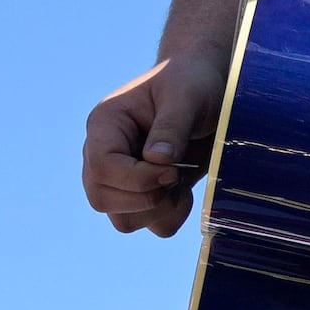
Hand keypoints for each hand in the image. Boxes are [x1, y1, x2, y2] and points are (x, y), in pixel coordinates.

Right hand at [83, 59, 215, 236]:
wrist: (209, 89)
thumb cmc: (193, 83)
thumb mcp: (187, 95)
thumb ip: (172, 125)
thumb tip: (158, 161)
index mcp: (105, 125)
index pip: (101, 167)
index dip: (136, 178)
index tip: (172, 169)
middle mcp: (104, 154)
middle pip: (101, 199)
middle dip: (145, 198)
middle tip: (176, 174)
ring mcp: (120, 178)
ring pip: (123, 220)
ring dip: (159, 210)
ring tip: (181, 179)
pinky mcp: (143, 195)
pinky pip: (149, 225)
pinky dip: (170, 217)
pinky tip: (184, 191)